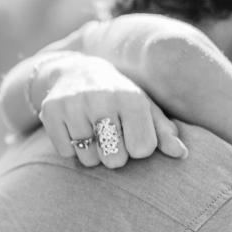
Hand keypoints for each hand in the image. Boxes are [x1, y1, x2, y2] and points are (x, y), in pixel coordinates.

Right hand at [35, 55, 186, 167]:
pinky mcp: (50, 111)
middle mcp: (101, 98)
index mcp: (130, 98)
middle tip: (109, 133)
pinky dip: (71, 146)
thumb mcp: (143, 108)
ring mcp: (73, 105)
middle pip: (115, 160)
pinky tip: (74, 127)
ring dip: (92, 151)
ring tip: (91, 128)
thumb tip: (181, 154)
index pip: (142, 150)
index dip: (138, 147)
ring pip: (89, 159)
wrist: (76, 71)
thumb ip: (164, 132)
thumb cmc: (119, 96)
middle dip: (114, 154)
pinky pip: (66, 152)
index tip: (132, 132)